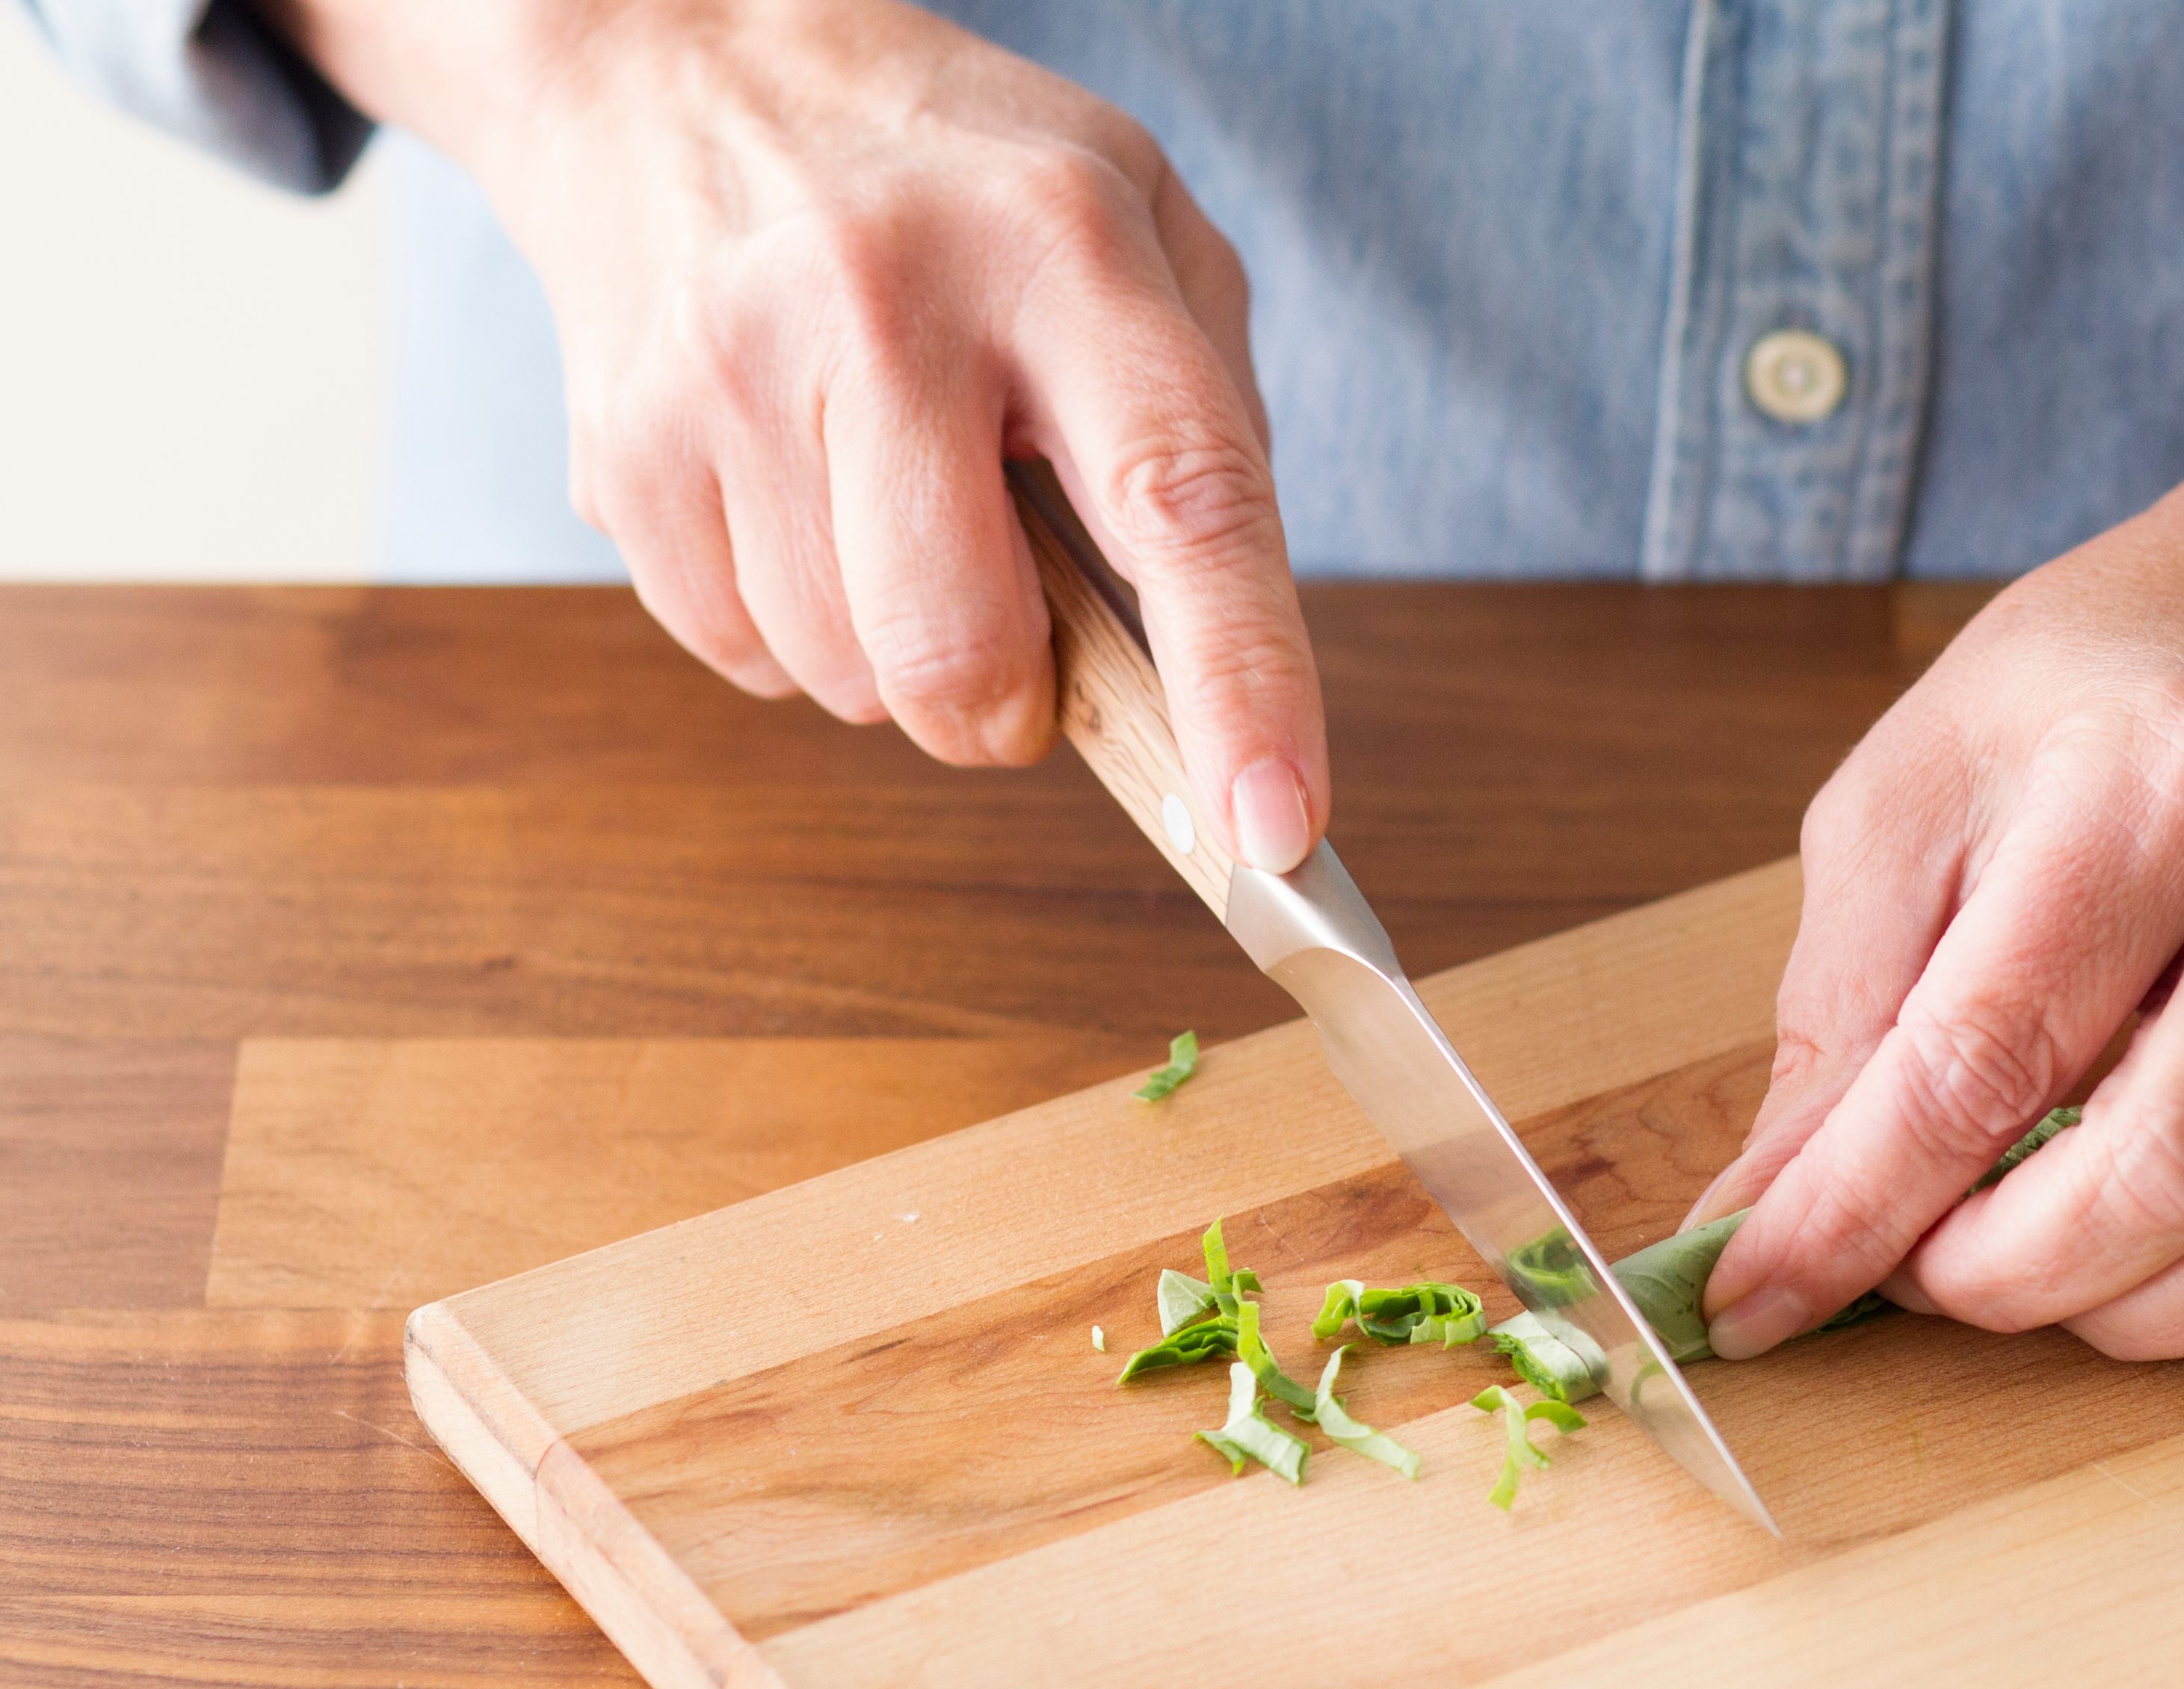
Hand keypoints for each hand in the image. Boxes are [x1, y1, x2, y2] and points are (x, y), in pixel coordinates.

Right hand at [262, 0, 1326, 864]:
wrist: (677, 57)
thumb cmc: (957, 181)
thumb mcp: (1141, 230)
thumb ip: (1212, 436)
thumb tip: (1234, 679)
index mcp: (1064, 247)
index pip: (1181, 499)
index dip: (1242, 685)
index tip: (1276, 834)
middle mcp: (889, 299)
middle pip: (964, 652)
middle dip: (1009, 704)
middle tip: (1016, 622)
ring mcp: (735, 371)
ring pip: (850, 680)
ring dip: (895, 652)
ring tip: (887, 499)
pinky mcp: (626, 443)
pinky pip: (744, 656)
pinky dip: (793, 623)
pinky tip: (796, 493)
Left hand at [1692, 427, 2183, 1361]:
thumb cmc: (2108, 688)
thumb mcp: (1924, 784)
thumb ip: (1844, 1005)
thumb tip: (1767, 1217)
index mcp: (2150, 788)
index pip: (1982, 1063)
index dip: (1853, 1214)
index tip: (1757, 1299)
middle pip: (2161, 1174)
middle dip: (2002, 1278)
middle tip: (1921, 1268)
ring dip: (2139, 1316)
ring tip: (2044, 1266)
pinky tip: (2175, 1267)